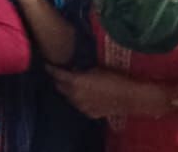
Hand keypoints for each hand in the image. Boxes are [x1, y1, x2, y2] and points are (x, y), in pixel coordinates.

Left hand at [48, 67, 173, 119]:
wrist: (129, 97)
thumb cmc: (115, 78)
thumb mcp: (97, 69)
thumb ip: (83, 70)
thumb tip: (76, 70)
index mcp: (75, 82)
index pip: (57, 75)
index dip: (51, 69)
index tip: (47, 65)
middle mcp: (75, 95)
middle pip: (60, 87)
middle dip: (59, 80)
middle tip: (60, 74)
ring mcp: (82, 106)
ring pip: (69, 98)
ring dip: (69, 91)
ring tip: (72, 84)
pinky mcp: (89, 113)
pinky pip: (80, 105)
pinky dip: (79, 99)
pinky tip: (85, 95)